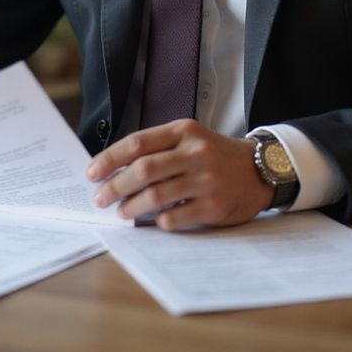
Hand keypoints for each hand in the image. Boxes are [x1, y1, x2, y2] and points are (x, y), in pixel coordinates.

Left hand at [86, 119, 272, 229]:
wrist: (259, 170)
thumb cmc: (213, 155)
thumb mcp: (188, 139)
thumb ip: (157, 149)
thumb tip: (113, 169)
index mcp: (183, 131)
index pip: (137, 142)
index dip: (109, 159)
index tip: (92, 173)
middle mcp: (195, 152)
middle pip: (143, 170)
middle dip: (114, 186)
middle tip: (100, 198)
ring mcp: (206, 179)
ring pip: (156, 195)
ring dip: (131, 207)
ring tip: (121, 212)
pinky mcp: (215, 206)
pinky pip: (175, 217)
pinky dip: (158, 220)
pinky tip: (154, 220)